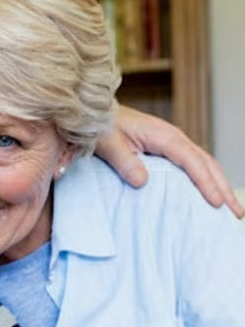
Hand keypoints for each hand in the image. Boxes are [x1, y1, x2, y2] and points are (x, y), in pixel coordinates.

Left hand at [97, 105, 242, 216]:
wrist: (96, 113)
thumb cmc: (101, 127)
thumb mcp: (109, 144)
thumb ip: (125, 162)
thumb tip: (143, 182)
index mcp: (164, 136)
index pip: (192, 161)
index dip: (206, 182)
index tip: (216, 203)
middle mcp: (174, 138)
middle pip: (207, 163)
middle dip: (223, 187)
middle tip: (236, 213)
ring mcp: (172, 143)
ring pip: (203, 164)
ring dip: (218, 185)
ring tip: (230, 209)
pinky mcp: (167, 149)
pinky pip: (192, 165)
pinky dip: (205, 180)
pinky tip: (208, 195)